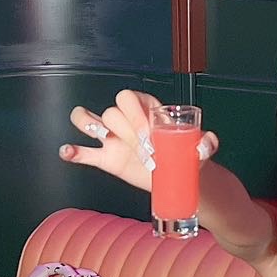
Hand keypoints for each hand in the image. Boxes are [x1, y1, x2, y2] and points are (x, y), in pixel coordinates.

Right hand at [59, 89, 217, 193]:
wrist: (180, 178)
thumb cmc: (188, 156)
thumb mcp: (201, 149)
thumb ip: (207, 144)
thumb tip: (204, 145)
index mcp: (147, 109)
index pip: (131, 98)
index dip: (135, 114)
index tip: (150, 136)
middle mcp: (127, 120)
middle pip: (112, 111)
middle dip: (124, 128)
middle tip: (143, 150)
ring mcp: (114, 138)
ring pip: (89, 120)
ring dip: (90, 124)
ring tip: (104, 138)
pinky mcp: (106, 158)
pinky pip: (84, 152)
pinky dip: (74, 151)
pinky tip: (69, 152)